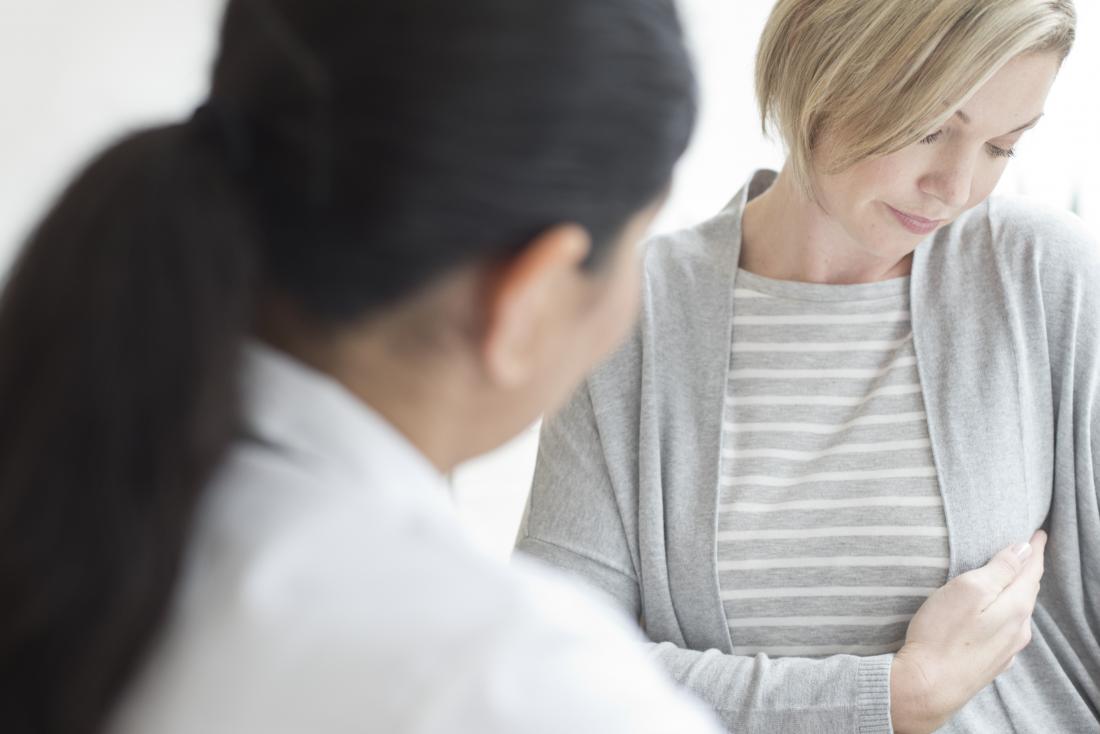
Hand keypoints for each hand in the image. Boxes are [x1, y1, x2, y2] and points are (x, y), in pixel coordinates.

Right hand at [889, 530, 1046, 733]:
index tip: (1037, 533)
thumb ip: (999, 569)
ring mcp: (1006, 648)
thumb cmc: (941, 635)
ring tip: (1015, 577)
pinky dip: (1007, 613)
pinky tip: (998, 614)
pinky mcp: (991, 661)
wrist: (927, 687)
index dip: (1034, 548)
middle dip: (1030, 568)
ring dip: (1019, 591)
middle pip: (1028, 590)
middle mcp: (1017, 628)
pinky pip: (1008, 629)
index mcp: (1015, 606)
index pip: (1031, 569)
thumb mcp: (968, 590)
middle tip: (1029, 549)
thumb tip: (1023, 550)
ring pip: (1019, 611)